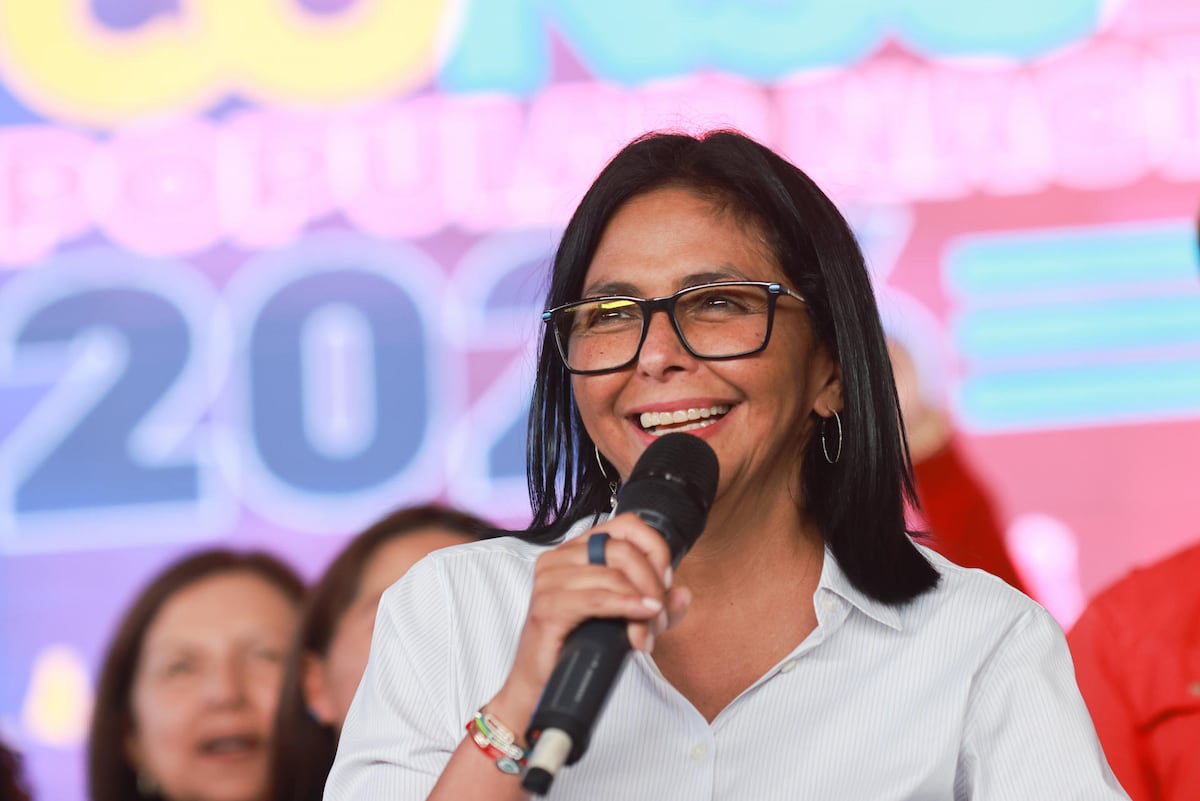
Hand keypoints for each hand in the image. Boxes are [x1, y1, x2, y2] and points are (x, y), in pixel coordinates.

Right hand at [488, 514, 692, 735]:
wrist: (542, 683)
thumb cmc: (578, 645)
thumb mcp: (627, 619)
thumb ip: (658, 604)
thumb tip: (682, 593)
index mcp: (578, 549)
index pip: (627, 524)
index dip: (655, 548)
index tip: (665, 579)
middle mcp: (560, 556)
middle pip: (624, 550)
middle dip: (652, 583)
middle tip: (659, 614)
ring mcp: (550, 579)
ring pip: (615, 576)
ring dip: (642, 604)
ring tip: (647, 631)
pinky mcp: (548, 605)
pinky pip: (598, 598)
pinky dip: (626, 607)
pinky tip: (641, 620)